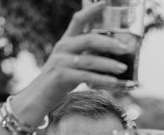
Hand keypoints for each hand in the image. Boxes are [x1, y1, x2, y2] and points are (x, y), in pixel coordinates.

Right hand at [10, 3, 129, 123]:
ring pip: (90, 60)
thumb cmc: (58, 80)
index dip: (92, 10)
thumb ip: (85, 55)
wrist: (38, 96)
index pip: (78, 20)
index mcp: (65, 41)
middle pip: (89, 39)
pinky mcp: (62, 76)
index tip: (106, 3)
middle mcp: (62, 48)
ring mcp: (61, 62)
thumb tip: (111, 53)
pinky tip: (114, 83)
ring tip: (123, 68)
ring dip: (109, 65)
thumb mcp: (70, 62)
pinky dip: (103, 80)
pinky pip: (87, 77)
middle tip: (125, 48)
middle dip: (109, 43)